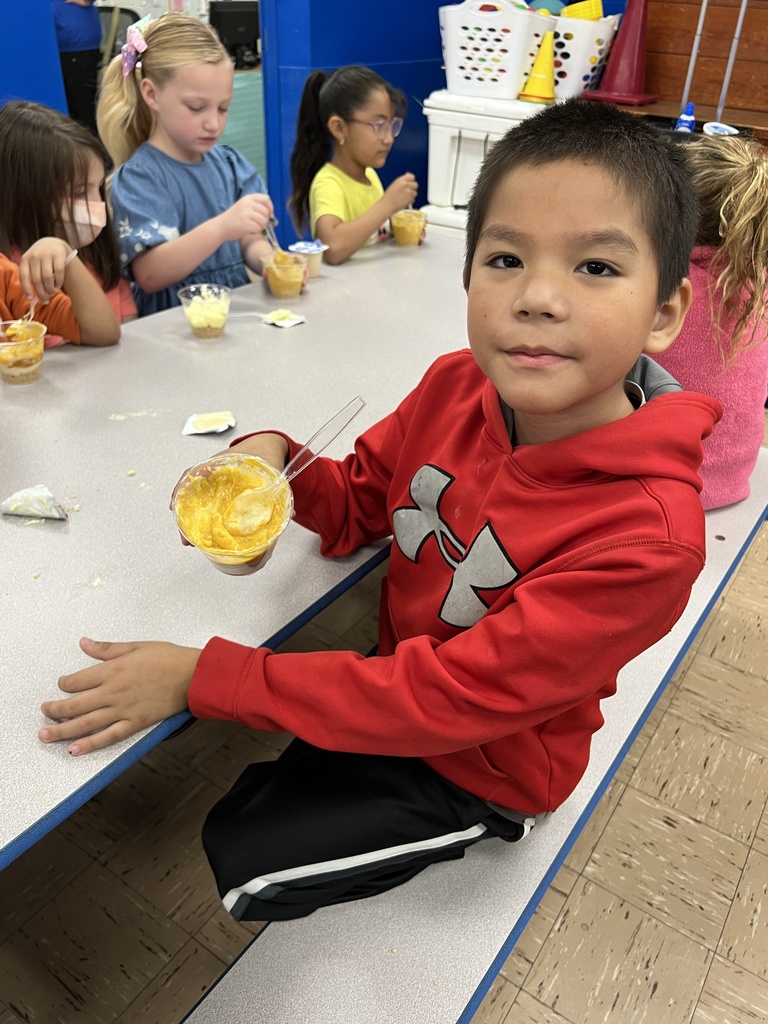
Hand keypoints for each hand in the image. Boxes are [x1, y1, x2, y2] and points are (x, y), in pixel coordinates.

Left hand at [19, 237, 75, 305]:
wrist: (53, 243)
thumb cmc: (41, 258)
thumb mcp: (32, 263)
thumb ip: (31, 275)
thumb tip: (31, 296)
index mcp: (25, 259)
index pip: (23, 276)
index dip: (26, 289)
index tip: (30, 298)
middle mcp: (35, 256)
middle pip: (36, 279)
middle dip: (41, 293)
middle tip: (45, 301)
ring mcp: (47, 254)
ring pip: (47, 277)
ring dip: (50, 288)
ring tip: (51, 293)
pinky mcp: (58, 255)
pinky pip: (59, 272)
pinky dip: (59, 281)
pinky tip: (58, 286)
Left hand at [38, 638, 199, 754]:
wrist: (193, 675)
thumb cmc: (169, 658)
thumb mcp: (135, 646)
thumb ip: (106, 649)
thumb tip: (84, 643)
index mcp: (112, 670)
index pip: (76, 681)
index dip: (64, 684)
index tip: (62, 685)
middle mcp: (113, 692)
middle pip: (74, 704)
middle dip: (54, 709)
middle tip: (44, 712)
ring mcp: (123, 710)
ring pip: (85, 723)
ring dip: (62, 731)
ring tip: (45, 736)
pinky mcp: (135, 723)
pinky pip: (107, 737)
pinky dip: (89, 744)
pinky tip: (75, 750)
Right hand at [170, 432, 288, 544]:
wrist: (265, 445)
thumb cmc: (264, 456)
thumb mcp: (272, 472)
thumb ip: (280, 492)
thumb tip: (290, 513)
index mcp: (222, 462)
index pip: (195, 473)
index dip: (183, 490)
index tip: (177, 505)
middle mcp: (212, 471)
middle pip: (189, 491)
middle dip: (183, 514)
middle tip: (186, 537)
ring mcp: (211, 482)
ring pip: (192, 500)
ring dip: (187, 519)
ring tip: (188, 541)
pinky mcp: (215, 491)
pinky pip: (201, 504)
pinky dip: (196, 518)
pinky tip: (194, 534)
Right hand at [219, 193, 273, 242]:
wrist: (221, 226)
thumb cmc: (234, 218)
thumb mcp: (244, 205)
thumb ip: (255, 205)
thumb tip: (270, 211)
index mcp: (248, 198)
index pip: (266, 199)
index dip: (270, 207)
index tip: (269, 214)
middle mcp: (247, 203)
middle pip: (266, 211)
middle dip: (265, 219)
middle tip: (257, 223)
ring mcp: (246, 213)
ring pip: (264, 220)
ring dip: (261, 226)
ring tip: (253, 227)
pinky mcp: (246, 223)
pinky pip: (259, 228)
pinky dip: (256, 231)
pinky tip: (249, 230)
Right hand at [384, 173, 418, 214]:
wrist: (387, 205)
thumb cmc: (389, 196)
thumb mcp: (395, 184)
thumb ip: (403, 180)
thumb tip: (409, 175)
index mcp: (401, 180)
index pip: (412, 177)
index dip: (412, 181)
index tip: (410, 183)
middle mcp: (405, 185)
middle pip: (415, 184)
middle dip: (413, 188)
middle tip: (408, 192)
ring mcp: (408, 192)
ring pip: (415, 193)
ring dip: (412, 195)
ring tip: (404, 198)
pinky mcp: (410, 199)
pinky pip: (413, 199)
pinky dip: (410, 201)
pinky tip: (404, 201)